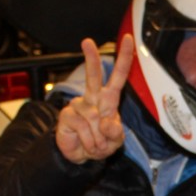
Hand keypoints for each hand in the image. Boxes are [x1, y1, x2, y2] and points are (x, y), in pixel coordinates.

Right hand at [55, 34, 133, 163]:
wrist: (81, 156)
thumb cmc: (100, 143)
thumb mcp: (115, 142)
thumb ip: (115, 132)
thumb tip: (106, 123)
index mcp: (109, 99)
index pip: (118, 76)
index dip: (124, 58)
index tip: (127, 39)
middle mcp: (93, 98)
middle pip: (93, 75)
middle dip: (91, 58)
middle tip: (87, 41)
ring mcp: (78, 105)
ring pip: (93, 117)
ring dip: (97, 137)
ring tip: (96, 144)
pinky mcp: (67, 114)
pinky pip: (82, 126)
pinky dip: (88, 139)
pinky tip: (85, 142)